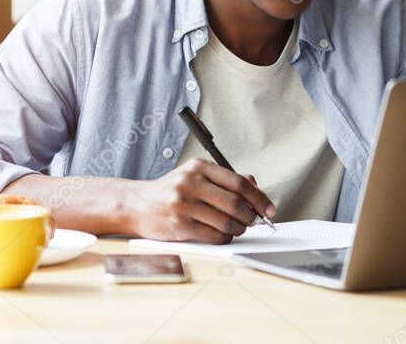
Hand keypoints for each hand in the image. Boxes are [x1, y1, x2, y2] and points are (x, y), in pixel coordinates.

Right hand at [124, 158, 275, 243]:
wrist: (136, 204)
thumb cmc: (171, 191)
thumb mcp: (196, 175)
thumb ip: (225, 179)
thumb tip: (256, 188)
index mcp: (199, 167)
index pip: (239, 182)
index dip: (259, 198)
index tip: (268, 209)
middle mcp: (191, 183)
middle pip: (235, 203)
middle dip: (251, 216)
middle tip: (253, 221)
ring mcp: (184, 204)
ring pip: (226, 222)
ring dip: (238, 229)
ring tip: (237, 228)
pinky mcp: (179, 225)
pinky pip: (213, 235)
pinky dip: (225, 237)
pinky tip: (223, 234)